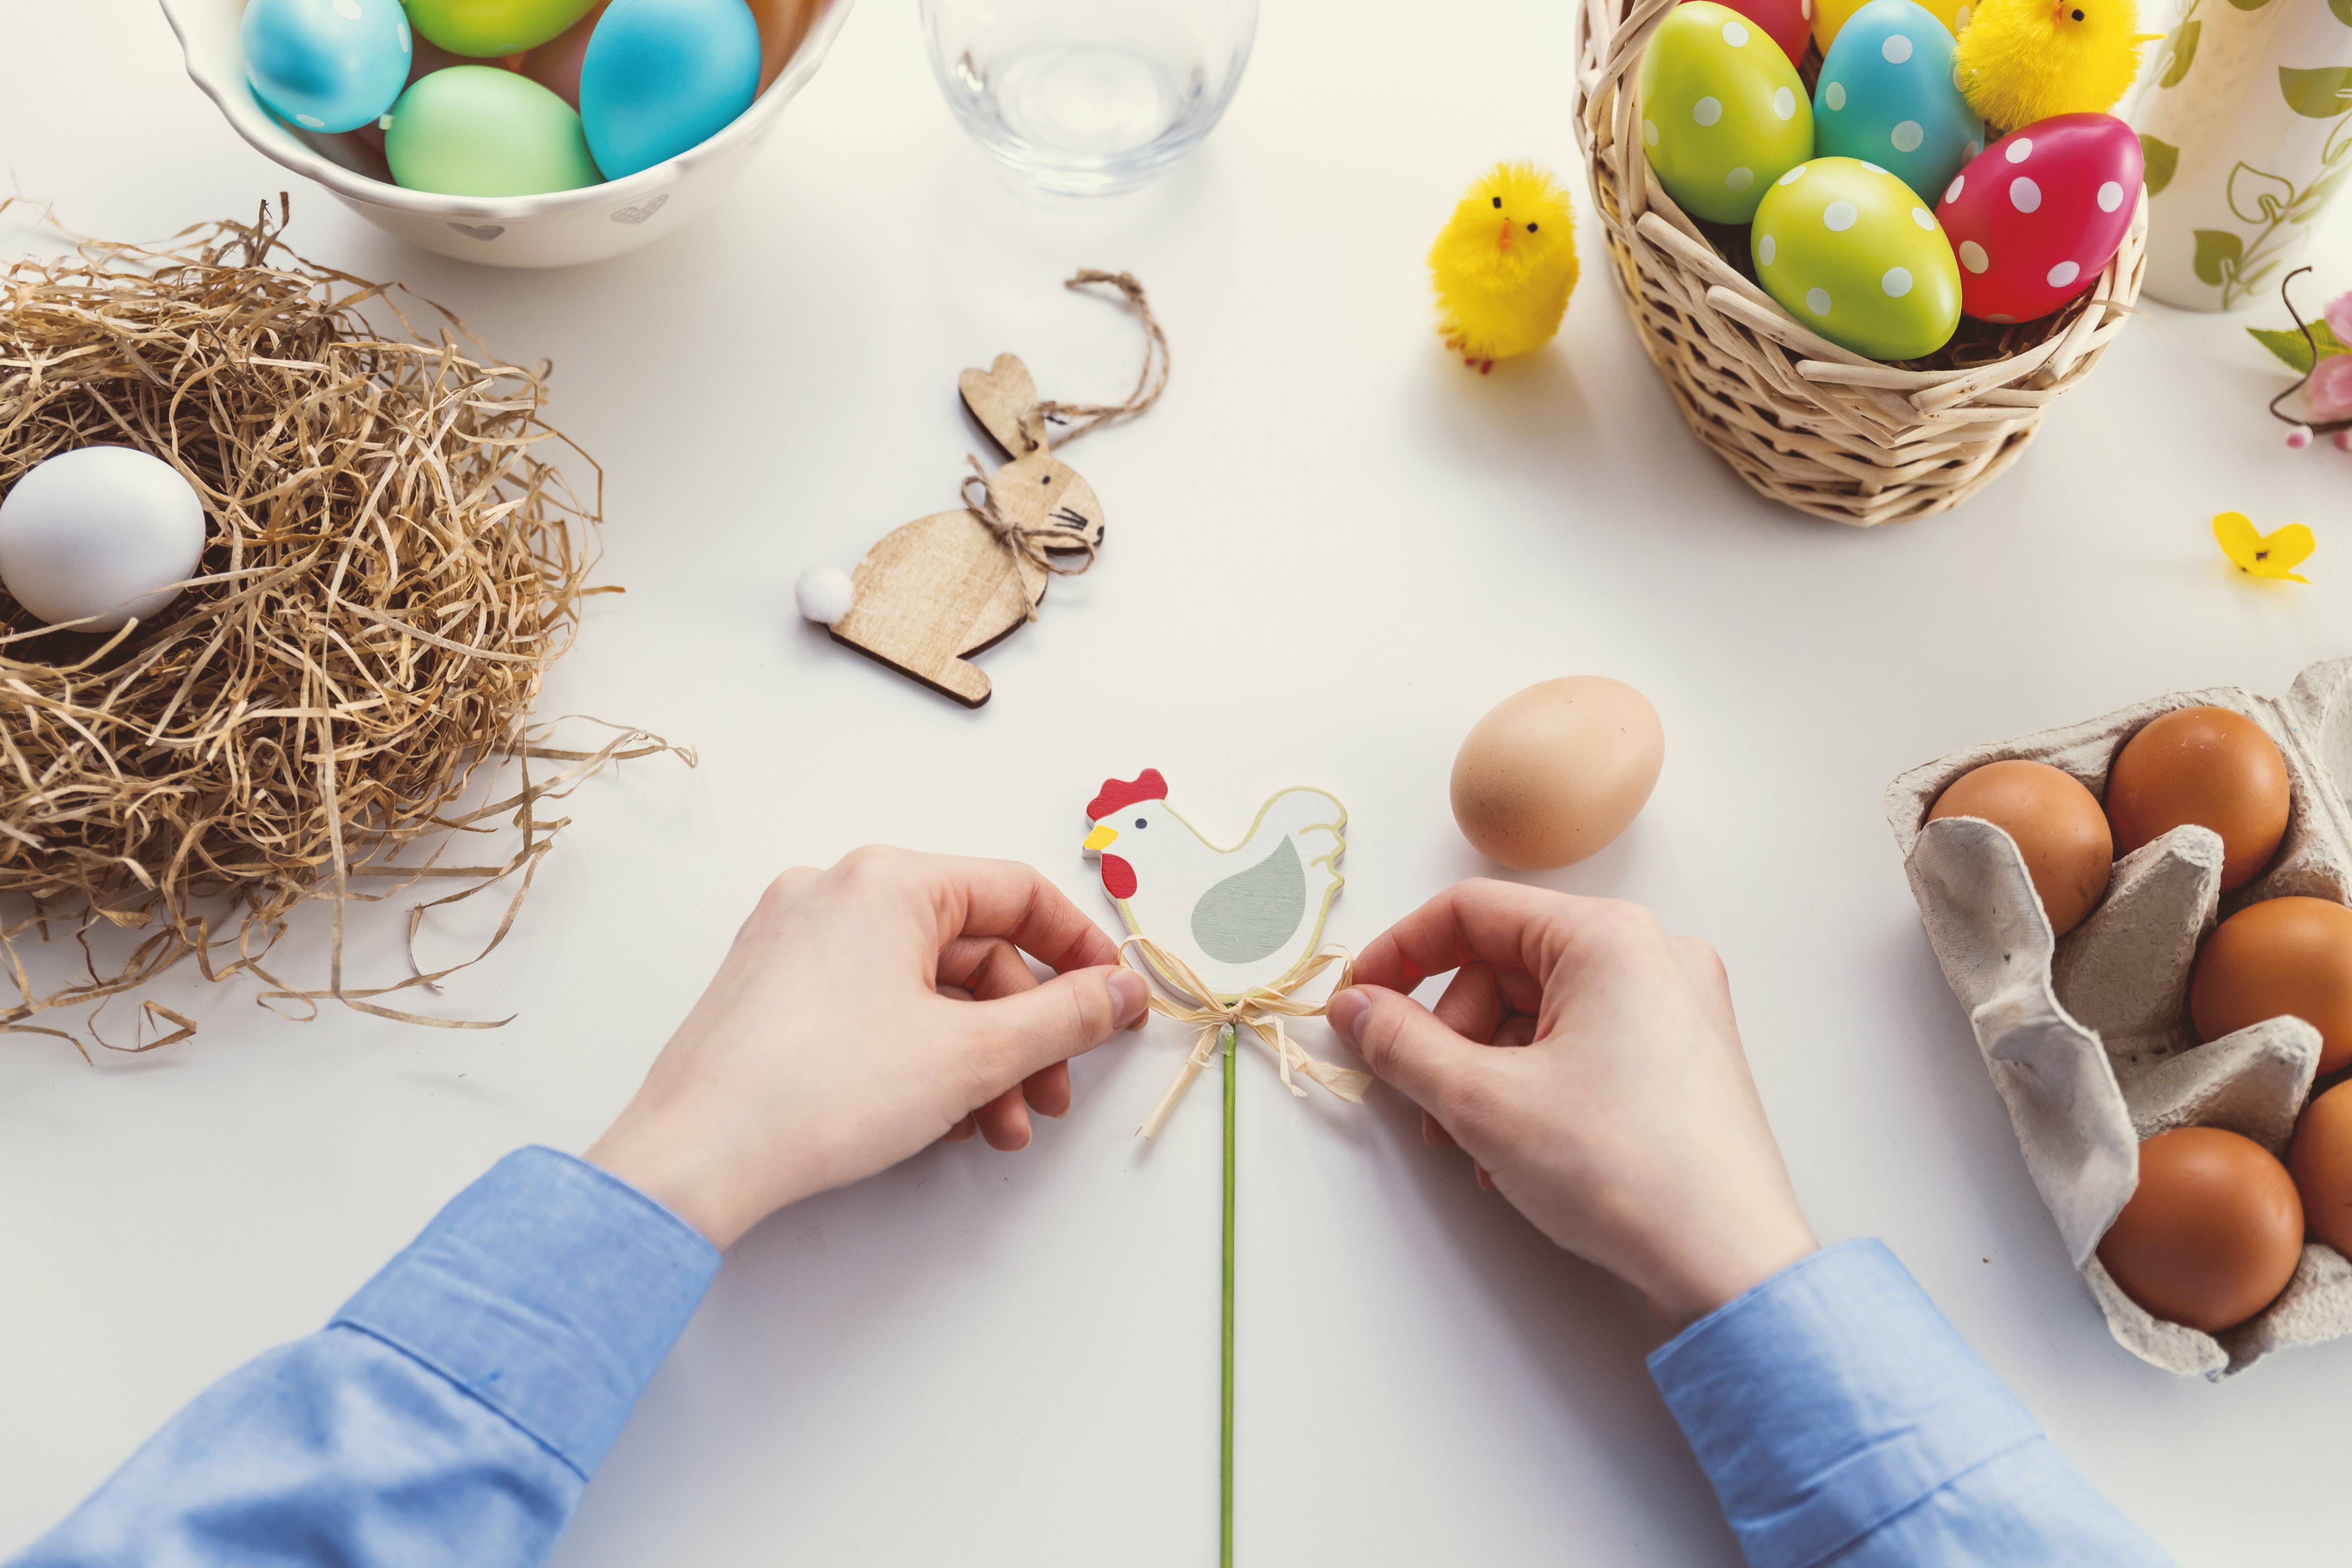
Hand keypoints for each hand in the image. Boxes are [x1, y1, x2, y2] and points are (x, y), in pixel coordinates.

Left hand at [586, 848, 1147, 1247]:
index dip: (1081, 952)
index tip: (1113, 1004)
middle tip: (1051, 1097)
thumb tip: (1120, 993)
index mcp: (887, 880)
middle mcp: (836, 893)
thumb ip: (1064, 1018)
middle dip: (1024, 1034)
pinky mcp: (771, 992)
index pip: (1018, 893)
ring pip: (924, 990)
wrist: (696, 1160)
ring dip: (978, 1060)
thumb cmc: (821, 1093)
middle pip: (972, 950)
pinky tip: (941, 1121)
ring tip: (997, 1130)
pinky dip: (920, 1057)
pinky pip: (874, 1008)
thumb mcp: (974, 1055)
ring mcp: (795, 942)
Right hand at [1326, 881, 1815, 1327]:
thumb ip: (1402, 1044)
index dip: (1399, 954)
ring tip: (1475, 1147)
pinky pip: (1582, 1047)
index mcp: (1610, 938)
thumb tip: (1356, 1008)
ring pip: (1539, 1014)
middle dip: (1449, 1036)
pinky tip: (1519, 1154)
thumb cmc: (1624, 1172)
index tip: (1357, 1002)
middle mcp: (1652, 956)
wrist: (1728, 1266)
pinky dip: (1535, 1089)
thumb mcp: (1481, 1101)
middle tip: (1426, 1102)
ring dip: (1486, 1074)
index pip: (1472, 912)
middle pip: (1504, 967)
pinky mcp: (1682, 1061)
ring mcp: (1675, 1009)